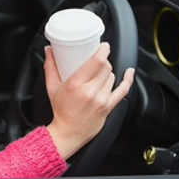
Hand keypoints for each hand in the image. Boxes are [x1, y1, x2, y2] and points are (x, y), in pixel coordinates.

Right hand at [45, 43, 133, 159]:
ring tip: (99, 74)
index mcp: (75, 85)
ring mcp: (101, 100)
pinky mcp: (108, 107)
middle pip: (105, 67)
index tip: (103, 45)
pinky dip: (128, 79)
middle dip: (102, 61)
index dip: (103, 50)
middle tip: (96, 60)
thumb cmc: (60, 111)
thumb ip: (50, 67)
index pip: (97, 62)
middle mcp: (90, 92)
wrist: (68, 133)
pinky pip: (123, 90)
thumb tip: (48, 50)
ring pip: (112, 76)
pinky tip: (129, 72)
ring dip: (107, 72)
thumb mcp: (52, 87)